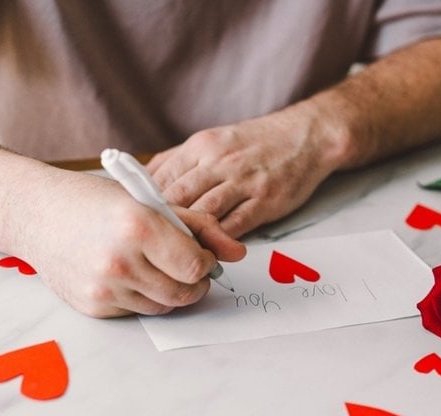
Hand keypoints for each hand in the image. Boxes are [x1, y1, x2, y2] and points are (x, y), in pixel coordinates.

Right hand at [22, 173, 245, 317]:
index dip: (205, 262)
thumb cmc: (95, 201)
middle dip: (194, 282)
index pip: (196, 266)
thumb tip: (238, 254)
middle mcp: (120, 261)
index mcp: (138, 227)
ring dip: (171, 291)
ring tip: (156, 267)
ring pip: (164, 306)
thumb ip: (199, 225)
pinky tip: (129, 274)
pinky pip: (137, 311)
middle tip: (185, 265)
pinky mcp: (93, 306)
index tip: (198, 253)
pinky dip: (143, 297)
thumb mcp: (150, 201)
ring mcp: (104, 288)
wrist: (35, 213)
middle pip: (184, 292)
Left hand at [146, 108, 344, 237]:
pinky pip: (235, 225)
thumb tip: (142, 178)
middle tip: (148, 246)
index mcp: (201, 146)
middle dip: (161, 224)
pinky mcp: (265, 200)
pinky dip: (218, 241)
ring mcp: (243, 181)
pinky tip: (208, 252)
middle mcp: (219, 162)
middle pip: (177, 197)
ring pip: (204, 213)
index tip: (136, 224)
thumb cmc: (256, 143)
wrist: (305, 136)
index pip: (161, 178)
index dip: (145, 205)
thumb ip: (178, 159)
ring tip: (175, 255)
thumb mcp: (212, 140)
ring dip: (188, 237)